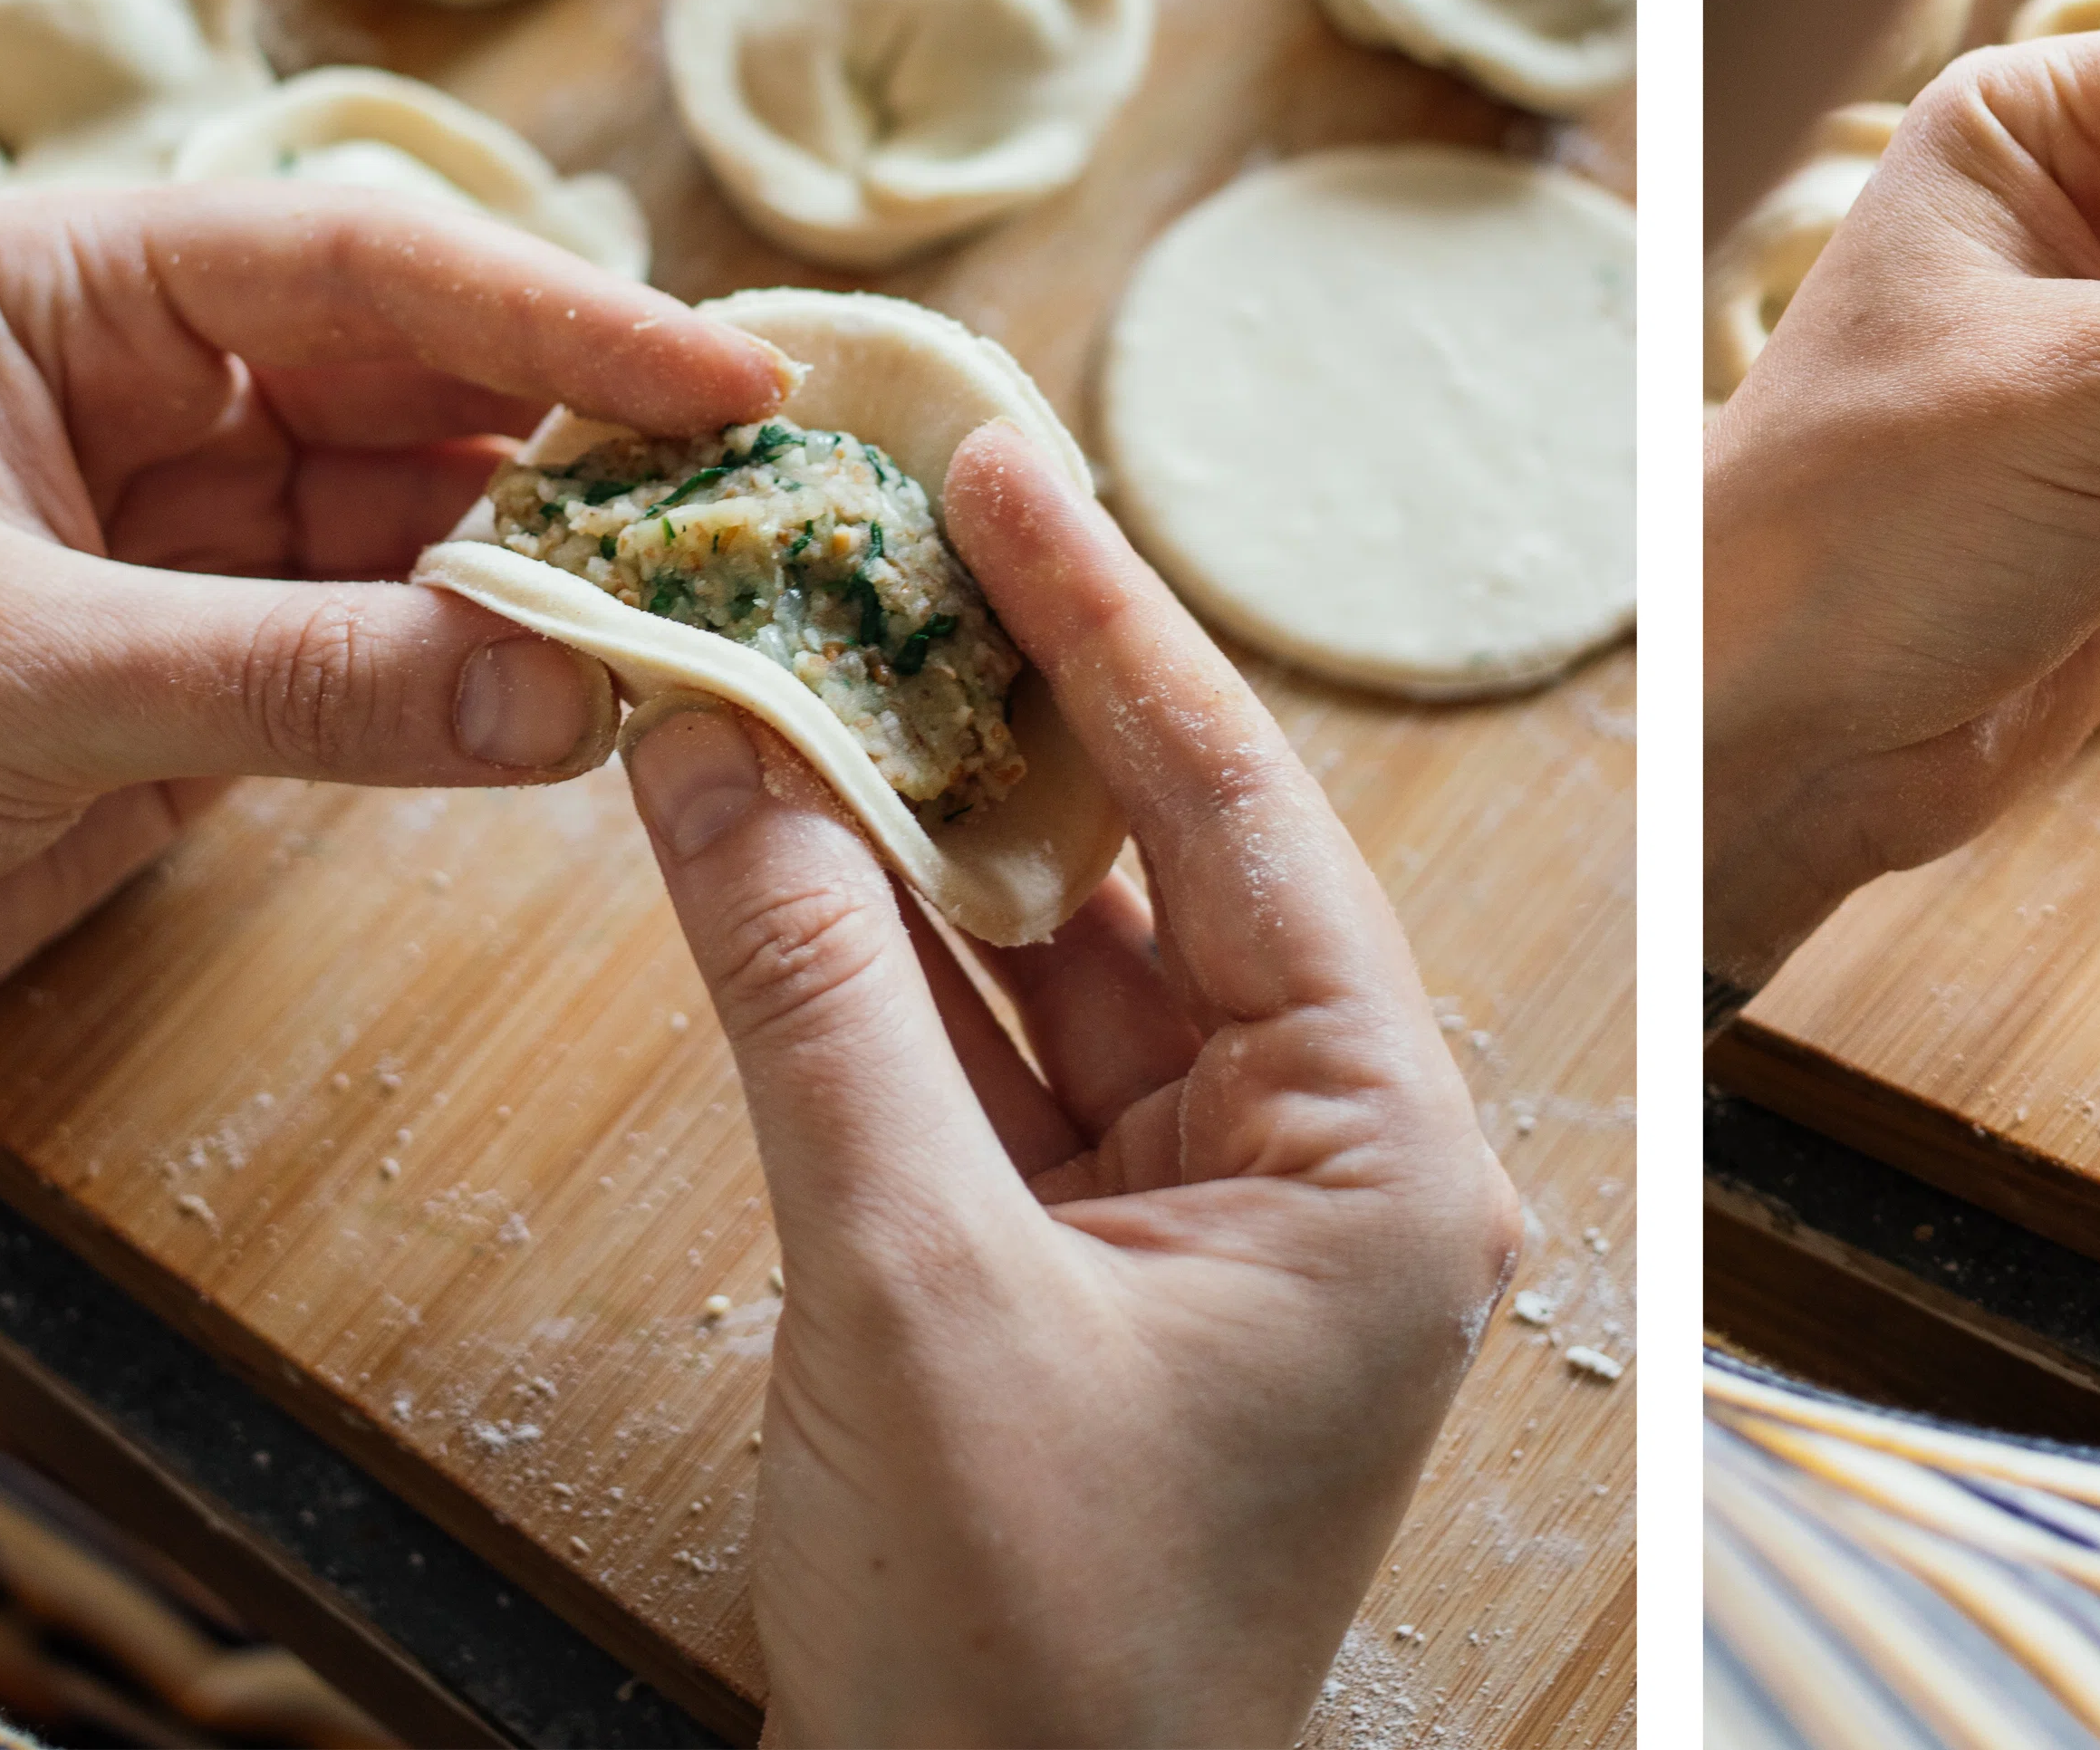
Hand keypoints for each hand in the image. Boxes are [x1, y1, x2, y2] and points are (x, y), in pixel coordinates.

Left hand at [0, 185, 785, 1045]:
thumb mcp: (13, 682)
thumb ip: (300, 681)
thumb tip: (577, 695)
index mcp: (78, 300)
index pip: (369, 259)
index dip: (565, 309)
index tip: (732, 372)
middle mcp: (162, 386)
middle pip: (436, 371)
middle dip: (593, 437)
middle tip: (766, 500)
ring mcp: (205, 527)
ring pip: (442, 513)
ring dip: (567, 567)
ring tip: (713, 610)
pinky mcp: (233, 662)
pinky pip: (409, 639)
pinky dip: (506, 670)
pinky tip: (603, 691)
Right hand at [619, 422, 1519, 1748]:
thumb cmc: (1029, 1647)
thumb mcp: (910, 1286)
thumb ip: (815, 1003)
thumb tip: (719, 759)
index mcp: (1380, 1151)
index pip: (1242, 815)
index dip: (1113, 624)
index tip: (1006, 467)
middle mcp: (1327, 1155)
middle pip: (1159, 865)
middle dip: (1010, 708)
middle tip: (886, 527)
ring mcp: (1212, 1210)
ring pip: (1060, 958)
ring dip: (922, 828)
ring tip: (801, 647)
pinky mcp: (1099, 1263)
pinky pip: (996, 1064)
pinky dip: (887, 964)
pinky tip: (775, 834)